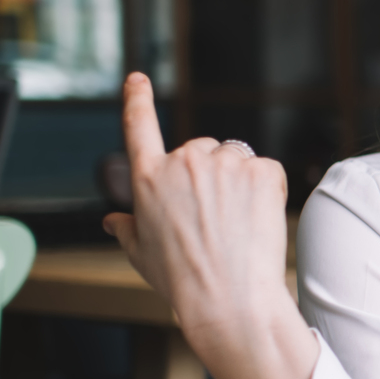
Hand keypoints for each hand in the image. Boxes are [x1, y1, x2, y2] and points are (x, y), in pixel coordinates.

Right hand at [103, 73, 316, 378]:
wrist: (228, 299)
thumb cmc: (183, 282)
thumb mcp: (141, 254)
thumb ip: (127, 229)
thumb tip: (112, 221)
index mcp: (148, 179)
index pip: (139, 128)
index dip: (137, 100)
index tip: (138, 79)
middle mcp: (183, 163)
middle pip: (201, 149)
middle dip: (209, 173)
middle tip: (214, 215)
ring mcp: (224, 164)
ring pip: (236, 156)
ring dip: (238, 178)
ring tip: (236, 220)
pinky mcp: (260, 171)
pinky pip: (265, 169)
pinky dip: (267, 188)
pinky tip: (258, 218)